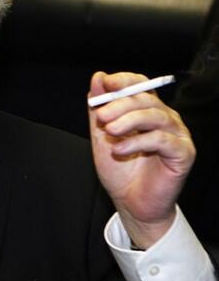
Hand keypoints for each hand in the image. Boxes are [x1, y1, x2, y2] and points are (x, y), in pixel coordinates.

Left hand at [88, 71, 195, 247]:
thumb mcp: (101, 136)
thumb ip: (98, 109)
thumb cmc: (120, 170)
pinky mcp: (183, 153)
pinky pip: (162, 140)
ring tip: (109, 131)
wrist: (130, 202)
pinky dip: (138, 142)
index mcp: (145, 111)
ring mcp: (176, 134)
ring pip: (155, 115)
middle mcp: (164, 118)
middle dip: (120, 104)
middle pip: (146, 99)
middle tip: (101, 115)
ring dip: (128, 120)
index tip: (106, 83)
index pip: (140, 85)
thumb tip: (97, 78)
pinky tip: (119, 149)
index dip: (124, 80)